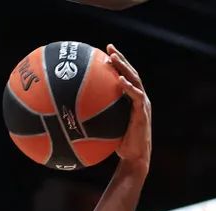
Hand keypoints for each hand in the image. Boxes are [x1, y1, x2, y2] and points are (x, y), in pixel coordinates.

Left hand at [107, 45, 150, 168]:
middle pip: (131, 72)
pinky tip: (120, 81)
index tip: (104, 52)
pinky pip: (136, 96)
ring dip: (124, 67)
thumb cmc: (118, 144)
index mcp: (131, 99)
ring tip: (113, 57)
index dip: (117, 64)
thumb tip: (72, 114)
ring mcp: (142, 104)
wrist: (134, 158)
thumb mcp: (106, 127)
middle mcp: (139, 98)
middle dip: (120, 58)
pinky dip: (129, 87)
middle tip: (109, 47)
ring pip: (134, 80)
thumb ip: (96, 116)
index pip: (125, 76)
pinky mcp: (142, 112)